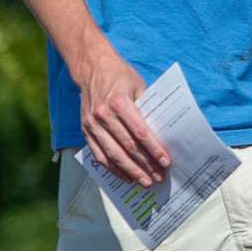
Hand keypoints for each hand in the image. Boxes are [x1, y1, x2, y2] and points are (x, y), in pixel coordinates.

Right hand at [78, 51, 169, 185]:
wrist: (92, 68)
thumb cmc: (121, 76)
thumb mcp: (139, 86)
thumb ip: (148, 109)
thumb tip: (164, 134)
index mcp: (119, 103)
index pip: (140, 132)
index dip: (153, 149)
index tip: (165, 161)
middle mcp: (103, 115)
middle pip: (127, 146)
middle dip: (145, 164)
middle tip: (158, 177)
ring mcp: (92, 124)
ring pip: (113, 154)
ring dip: (130, 171)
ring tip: (144, 182)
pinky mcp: (85, 131)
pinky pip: (99, 154)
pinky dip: (112, 168)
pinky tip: (125, 176)